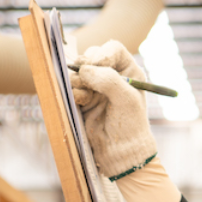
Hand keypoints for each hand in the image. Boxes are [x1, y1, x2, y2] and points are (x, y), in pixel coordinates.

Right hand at [71, 41, 157, 180]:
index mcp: (128, 70)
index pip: (112, 49)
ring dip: (79, 81)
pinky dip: (75, 92)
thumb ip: (108, 80)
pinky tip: (83, 103)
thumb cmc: (130, 125)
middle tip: (87, 80)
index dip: (102, 53)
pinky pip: (71, 86)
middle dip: (87, 66)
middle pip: (91, 55)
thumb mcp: (125, 99)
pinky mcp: (83, 98)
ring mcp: (96, 86)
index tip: (97, 64)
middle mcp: (112, 75)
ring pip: (78, 71)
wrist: (119, 151)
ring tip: (87, 97)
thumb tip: (84, 69)